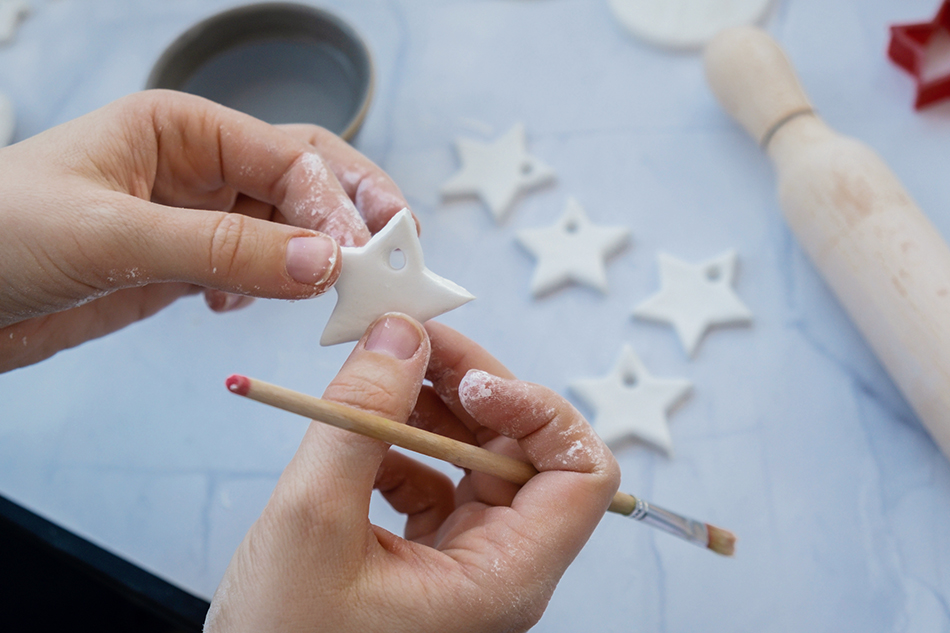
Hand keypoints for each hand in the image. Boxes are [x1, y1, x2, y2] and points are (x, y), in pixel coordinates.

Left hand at [0, 90, 407, 371]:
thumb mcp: (112, 234)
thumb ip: (223, 248)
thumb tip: (326, 263)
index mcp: (181, 127)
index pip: (288, 155)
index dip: (336, 202)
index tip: (363, 256)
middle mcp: (198, 166)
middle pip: (304, 180)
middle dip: (352, 215)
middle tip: (395, 259)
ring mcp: (195, 217)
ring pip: (286, 230)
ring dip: (320, 260)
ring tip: (343, 295)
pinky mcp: (185, 266)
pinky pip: (255, 269)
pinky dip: (272, 288)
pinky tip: (248, 308)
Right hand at [206, 316, 620, 632]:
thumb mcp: (313, 522)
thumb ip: (361, 418)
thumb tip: (401, 334)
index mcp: (506, 577)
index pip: (582, 472)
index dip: (539, 410)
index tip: (470, 381)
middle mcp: (500, 568)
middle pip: (526, 451)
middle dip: (471, 385)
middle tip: (408, 340)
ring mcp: (466, 564)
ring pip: (478, 459)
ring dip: (432, 406)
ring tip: (376, 373)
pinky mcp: (428, 559)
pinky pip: (437, 480)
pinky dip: (402, 444)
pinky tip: (359, 434)